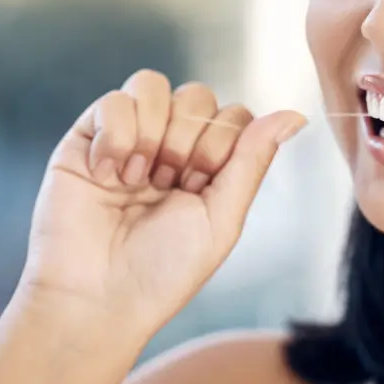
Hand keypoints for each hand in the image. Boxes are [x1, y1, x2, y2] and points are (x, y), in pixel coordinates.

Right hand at [21, 70, 306, 340]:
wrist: (97, 298)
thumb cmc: (164, 271)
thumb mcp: (223, 218)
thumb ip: (254, 159)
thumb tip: (296, 115)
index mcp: (209, 166)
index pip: (233, 115)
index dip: (223, 143)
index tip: (201, 187)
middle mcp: (169, 147)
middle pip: (197, 96)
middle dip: (188, 140)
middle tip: (170, 184)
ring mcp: (129, 139)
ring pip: (153, 85)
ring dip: (152, 133)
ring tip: (138, 178)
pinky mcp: (87, 138)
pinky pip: (113, 100)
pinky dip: (116, 135)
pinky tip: (108, 173)